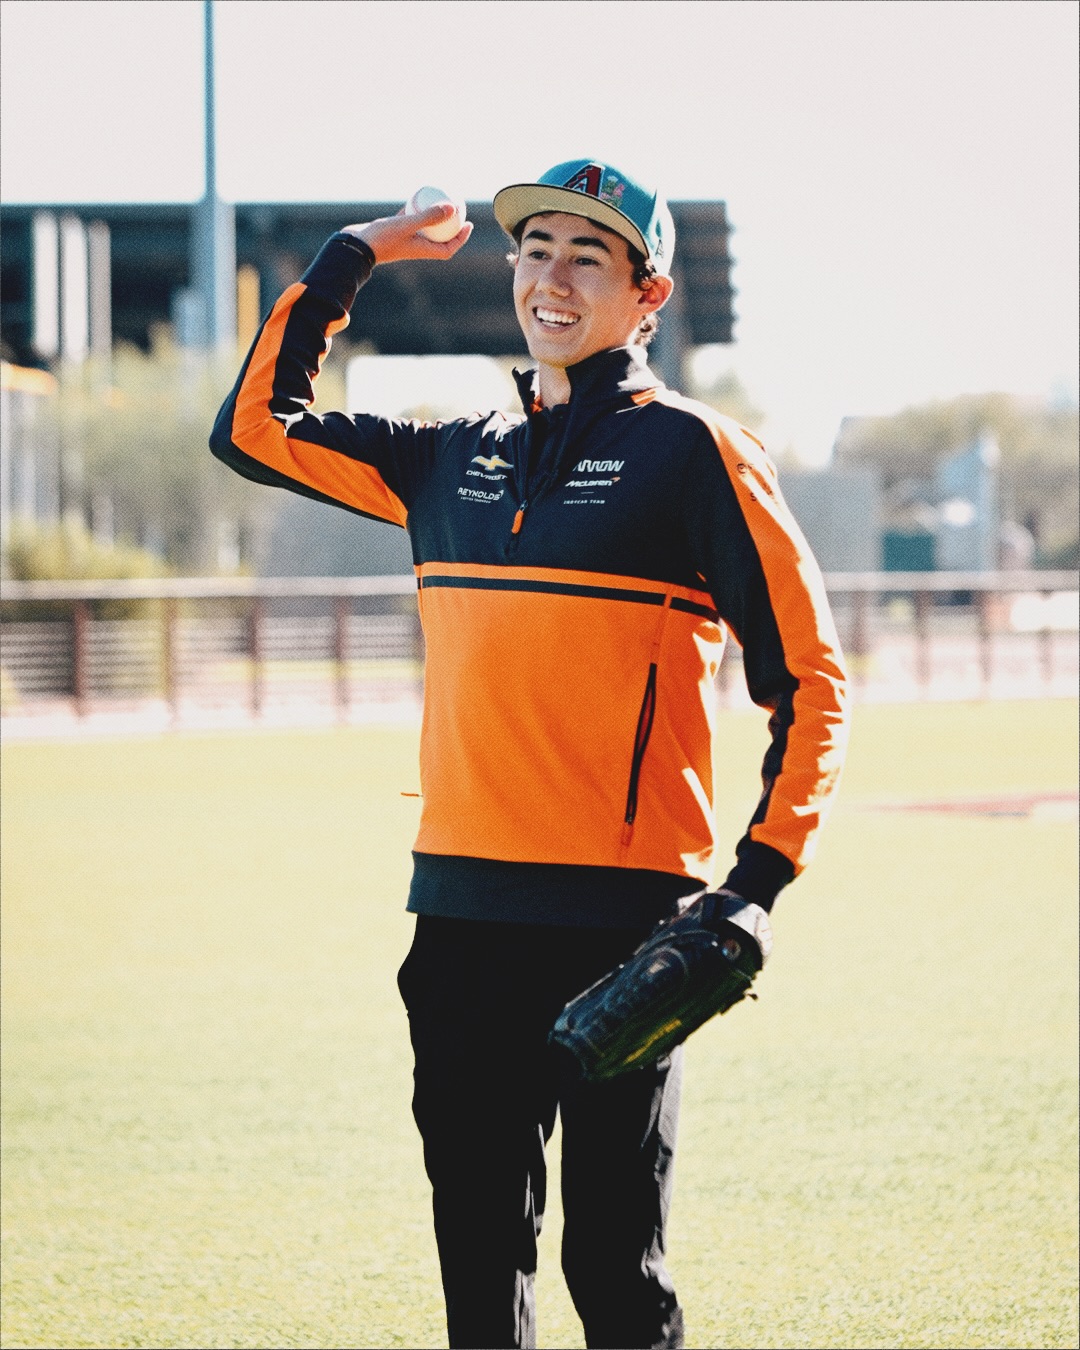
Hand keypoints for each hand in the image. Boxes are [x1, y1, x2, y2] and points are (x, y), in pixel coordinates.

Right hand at [342, 202, 472, 264]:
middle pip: (439, 236)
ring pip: (424, 226)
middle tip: (457, 207)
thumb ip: (429, 216)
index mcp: (422, 251)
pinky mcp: (394, 230)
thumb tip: (453, 208)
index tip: (468, 224)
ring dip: (432, 215)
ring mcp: (405, 239)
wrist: (356, 246)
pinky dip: (414, 208)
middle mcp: (416, 246)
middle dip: (450, 225)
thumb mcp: (407, 225)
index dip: (461, 238)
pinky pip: (409, 218)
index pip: (448, 248)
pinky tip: (417, 194)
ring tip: (439, 198)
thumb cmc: (382, 239)